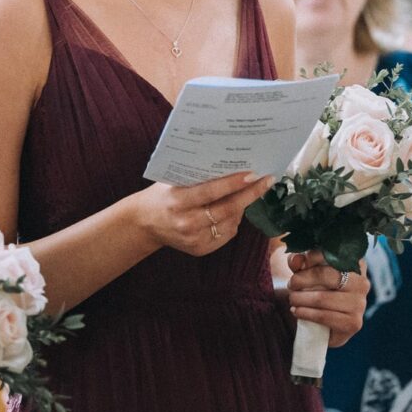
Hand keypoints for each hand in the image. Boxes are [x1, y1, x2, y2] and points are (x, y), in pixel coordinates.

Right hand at [130, 171, 270, 255]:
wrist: (145, 223)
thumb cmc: (162, 195)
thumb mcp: (173, 181)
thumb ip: (197, 176)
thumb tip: (230, 162)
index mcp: (178, 202)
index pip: (211, 192)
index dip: (234, 183)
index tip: (253, 174)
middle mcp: (187, 223)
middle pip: (226, 209)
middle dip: (250, 194)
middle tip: (266, 180)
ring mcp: (194, 239)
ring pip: (230, 222)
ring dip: (243, 206)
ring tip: (251, 190)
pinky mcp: (200, 250)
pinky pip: (227, 233)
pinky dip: (234, 220)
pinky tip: (235, 209)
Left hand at [286, 250, 368, 346]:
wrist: (323, 324)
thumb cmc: (314, 289)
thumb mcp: (305, 270)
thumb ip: (299, 261)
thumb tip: (296, 260)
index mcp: (355, 262)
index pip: (332, 254)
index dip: (310, 258)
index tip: (296, 266)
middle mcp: (362, 282)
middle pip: (326, 275)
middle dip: (302, 280)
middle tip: (291, 285)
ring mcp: (360, 303)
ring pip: (322, 298)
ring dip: (300, 298)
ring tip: (292, 299)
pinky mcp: (354, 323)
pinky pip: (324, 316)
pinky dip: (306, 313)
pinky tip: (296, 311)